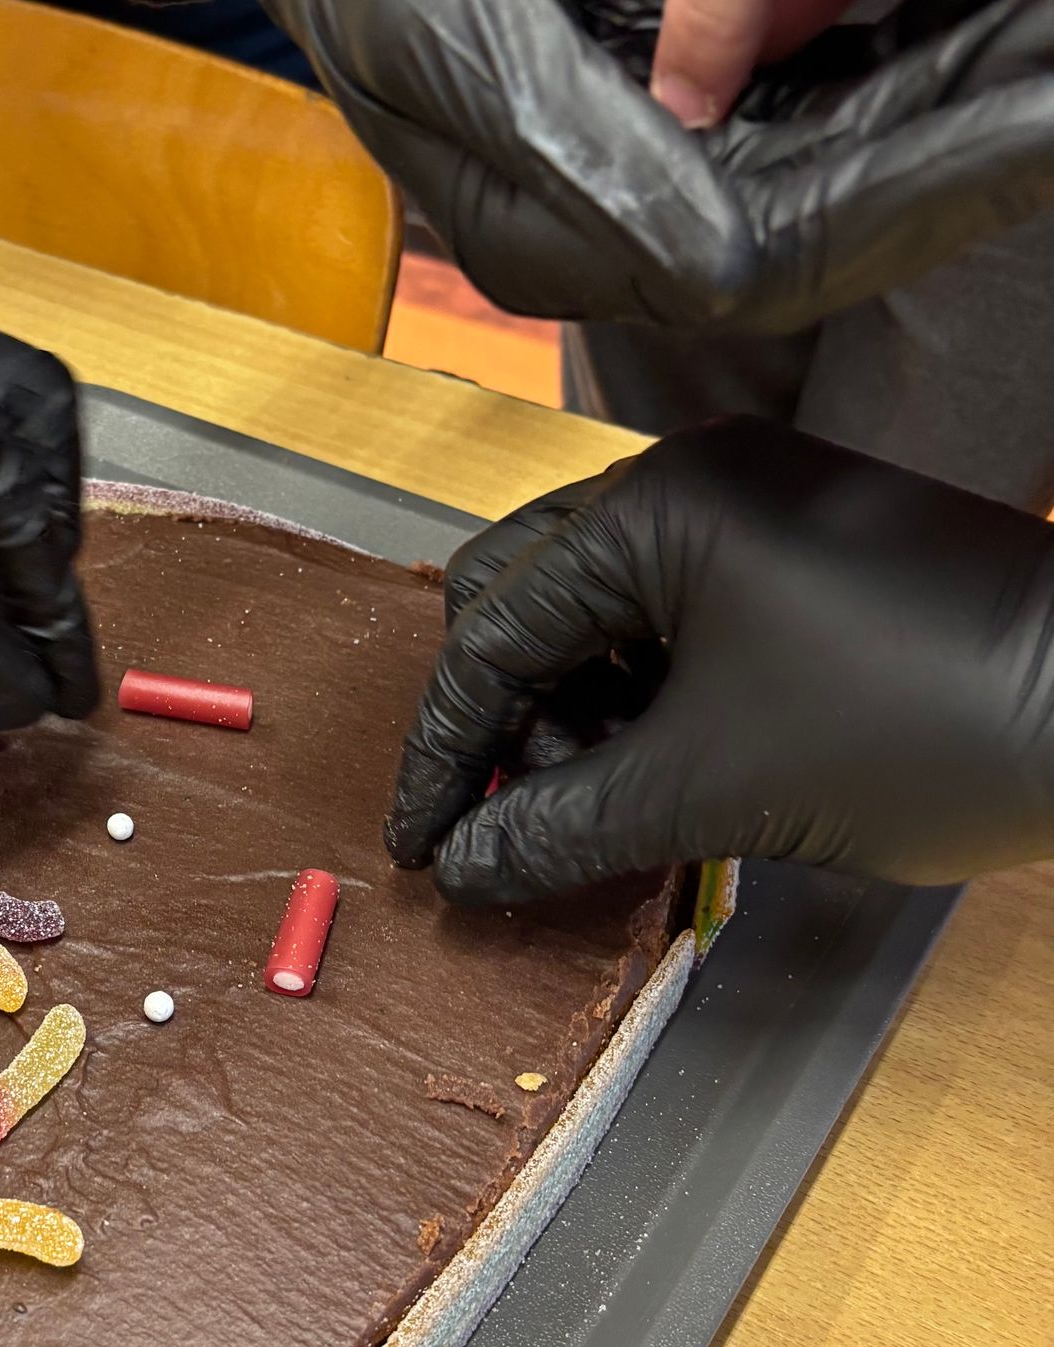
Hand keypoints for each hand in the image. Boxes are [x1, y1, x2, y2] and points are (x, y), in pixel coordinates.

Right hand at [387, 421, 1053, 900]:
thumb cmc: (922, 723)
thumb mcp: (713, 790)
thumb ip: (565, 824)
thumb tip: (468, 865)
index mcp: (656, 507)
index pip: (492, 627)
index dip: (450, 751)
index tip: (425, 844)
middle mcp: (696, 480)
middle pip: (531, 596)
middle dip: (513, 719)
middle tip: (522, 819)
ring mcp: (759, 509)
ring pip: (607, 609)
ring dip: (583, 713)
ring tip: (610, 809)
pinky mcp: (808, 551)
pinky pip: (682, 615)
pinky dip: (654, 695)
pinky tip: (672, 774)